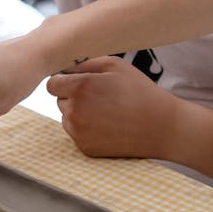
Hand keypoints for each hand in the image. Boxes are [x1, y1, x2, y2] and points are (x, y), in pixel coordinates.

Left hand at [47, 56, 181, 157]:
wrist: (160, 127)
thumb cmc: (139, 91)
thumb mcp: (115, 66)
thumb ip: (84, 63)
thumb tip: (64, 67)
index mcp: (80, 88)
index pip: (52, 84)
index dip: (64, 81)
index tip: (77, 81)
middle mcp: (74, 112)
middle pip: (59, 100)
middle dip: (73, 96)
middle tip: (99, 96)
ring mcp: (78, 133)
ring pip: (67, 117)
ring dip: (78, 113)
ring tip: (105, 110)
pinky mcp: (85, 148)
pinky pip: (76, 133)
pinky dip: (86, 129)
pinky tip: (107, 125)